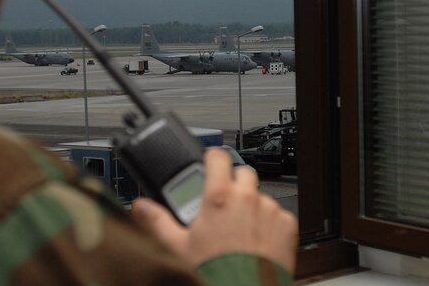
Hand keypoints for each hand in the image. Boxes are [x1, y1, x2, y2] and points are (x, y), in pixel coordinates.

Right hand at [132, 148, 297, 273]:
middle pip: (242, 173)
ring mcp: (269, 210)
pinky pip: (279, 214)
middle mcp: (246, 197)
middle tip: (225, 202)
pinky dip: (270, 223)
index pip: (217, 156)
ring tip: (242, 227)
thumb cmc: (214, 271)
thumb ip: (158, 220)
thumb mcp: (178, 245)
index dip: (213, 158)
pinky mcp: (287, 225)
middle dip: (234, 183)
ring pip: (260, 195)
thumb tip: (141, 207)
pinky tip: (259, 239)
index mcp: (218, 196)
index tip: (210, 164)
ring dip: (252, 205)